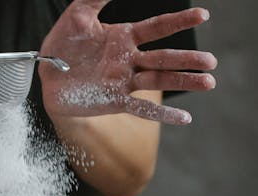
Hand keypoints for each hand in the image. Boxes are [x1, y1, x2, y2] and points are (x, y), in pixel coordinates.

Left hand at [39, 0, 216, 124]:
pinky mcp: (114, 101)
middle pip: (164, 57)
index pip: (157, 27)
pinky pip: (141, 108)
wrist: (45, 76)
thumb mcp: (78, 14)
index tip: (203, 14)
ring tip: (208, 82)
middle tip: (212, 61)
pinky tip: (183, 119)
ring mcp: (124, 81)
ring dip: (183, 81)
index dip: (179, 21)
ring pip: (158, 80)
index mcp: (124, 37)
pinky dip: (162, 114)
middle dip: (188, 59)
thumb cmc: (62, 44)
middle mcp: (129, 60)